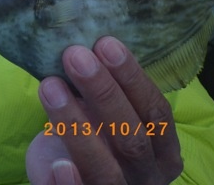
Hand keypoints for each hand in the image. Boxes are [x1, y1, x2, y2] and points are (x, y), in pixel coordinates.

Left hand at [26, 36, 182, 183]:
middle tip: (75, 56)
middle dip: (103, 93)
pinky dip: (67, 183)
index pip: (156, 113)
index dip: (132, 78)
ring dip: (76, 125)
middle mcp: (146, 176)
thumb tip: (84, 43)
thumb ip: (102, 89)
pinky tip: (60, 164)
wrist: (64, 167)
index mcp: (162, 150)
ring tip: (51, 86)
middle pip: (132, 138)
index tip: (106, 44)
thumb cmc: (90, 131)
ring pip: (105, 168)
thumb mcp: (103, 111)